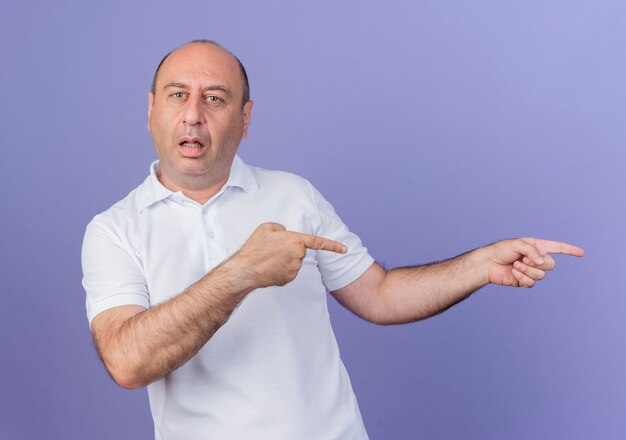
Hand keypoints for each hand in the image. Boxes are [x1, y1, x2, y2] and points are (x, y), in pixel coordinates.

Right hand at [231, 222, 346, 288]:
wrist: (245, 270)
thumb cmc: (255, 247)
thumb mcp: (266, 227)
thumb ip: (281, 228)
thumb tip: (286, 235)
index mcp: (295, 240)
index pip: (318, 242)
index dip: (333, 245)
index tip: (345, 249)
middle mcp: (298, 255)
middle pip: (300, 250)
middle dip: (290, 248)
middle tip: (272, 248)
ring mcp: (294, 269)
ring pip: (294, 261)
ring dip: (285, 258)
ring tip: (268, 258)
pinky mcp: (289, 279)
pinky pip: (289, 270)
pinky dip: (281, 268)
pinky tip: (269, 268)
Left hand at [484, 238, 583, 287]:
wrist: (488, 263)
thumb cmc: (501, 250)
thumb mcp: (517, 244)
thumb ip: (532, 250)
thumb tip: (542, 262)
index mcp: (537, 247)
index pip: (557, 248)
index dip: (569, 250)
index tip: (581, 253)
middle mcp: (536, 259)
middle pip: (551, 264)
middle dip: (537, 263)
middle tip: (522, 259)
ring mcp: (531, 271)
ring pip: (542, 275)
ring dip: (527, 270)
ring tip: (515, 265)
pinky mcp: (525, 281)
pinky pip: (531, 283)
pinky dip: (522, 277)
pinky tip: (513, 272)